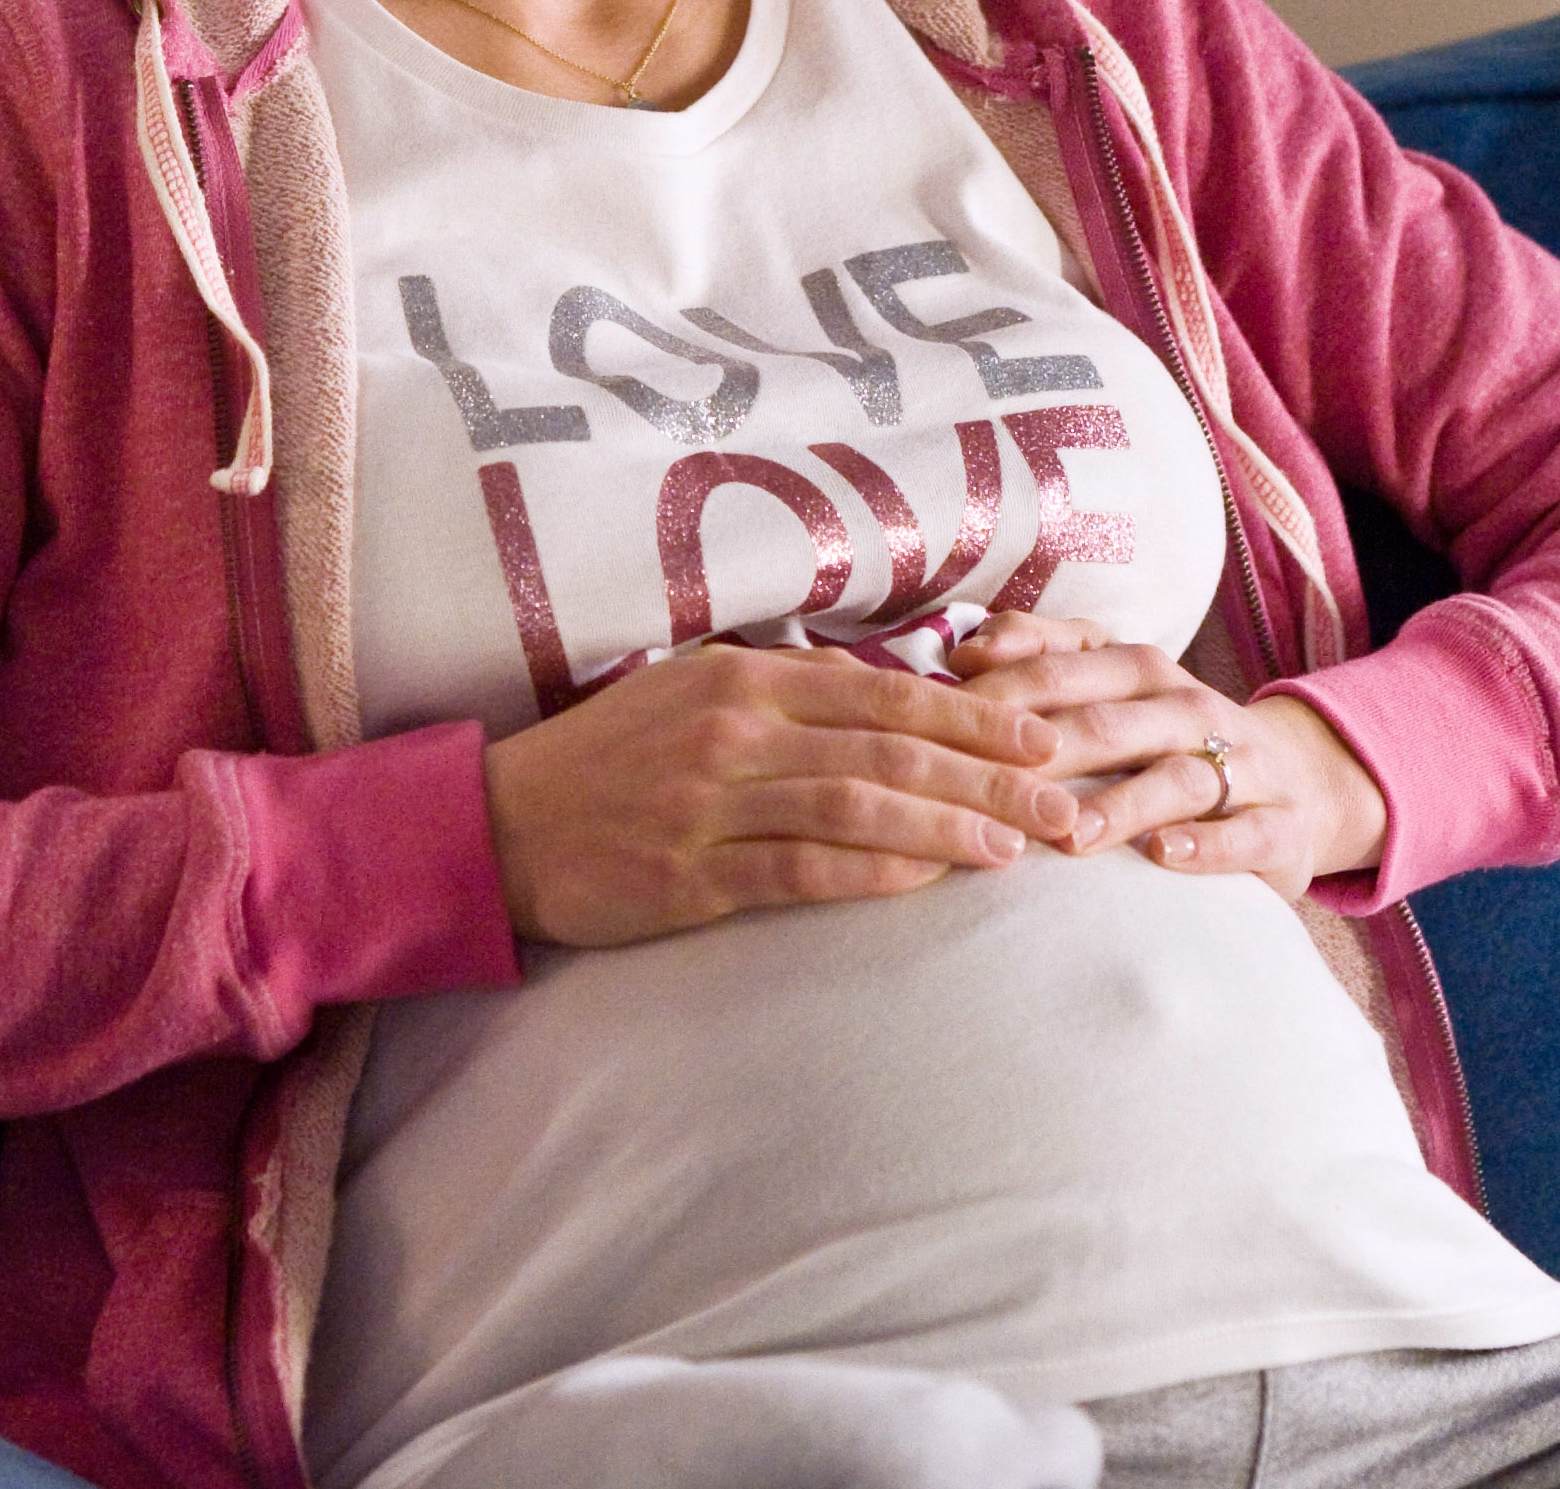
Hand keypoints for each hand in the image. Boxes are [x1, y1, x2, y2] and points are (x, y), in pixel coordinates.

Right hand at [481, 644, 1083, 949]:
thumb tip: (900, 704)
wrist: (496, 825)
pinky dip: (870, 875)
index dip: (976, 716)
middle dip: (990, 776)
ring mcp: (710, 804)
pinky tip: (926, 881)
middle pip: (889, 750)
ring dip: (947, 827)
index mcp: (744, 678)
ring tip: (1016, 848)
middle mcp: (733, 730)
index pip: (886, 694)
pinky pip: (798, 872)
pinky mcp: (688, 876)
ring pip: (856, 807)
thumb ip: (791, 698)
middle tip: (1063, 802)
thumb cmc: (611, 760)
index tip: (1045, 735)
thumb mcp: (697, 697)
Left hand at [942, 614, 1389, 901]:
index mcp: (1141, 670)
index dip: (999, 694)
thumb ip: (1042, 659)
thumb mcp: (1113, 689)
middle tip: (986, 789)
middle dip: (1046, 753)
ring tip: (1071, 835)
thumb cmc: (1169, 740)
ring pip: (1176, 778)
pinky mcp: (1279, 825)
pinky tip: (1164, 855)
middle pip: (1109, 723)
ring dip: (1122, 805)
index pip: (1062, 669)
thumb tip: (963, 651)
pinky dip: (1206, 844)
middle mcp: (1191, 707)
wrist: (1295, 784)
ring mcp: (1243, 766)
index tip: (938, 726)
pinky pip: (1244, 833)